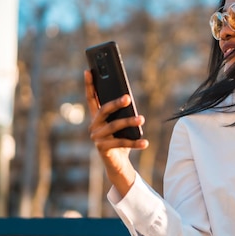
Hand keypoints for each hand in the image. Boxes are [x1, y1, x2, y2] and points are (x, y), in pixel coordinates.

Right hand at [84, 70, 147, 195]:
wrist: (118, 164)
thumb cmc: (121, 140)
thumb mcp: (122, 124)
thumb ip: (122, 112)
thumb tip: (128, 99)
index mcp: (97, 117)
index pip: (91, 98)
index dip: (89, 85)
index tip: (89, 70)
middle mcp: (93, 126)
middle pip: (104, 110)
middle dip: (116, 103)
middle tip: (128, 98)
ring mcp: (97, 138)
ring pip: (114, 127)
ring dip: (129, 122)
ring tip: (142, 119)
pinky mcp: (103, 149)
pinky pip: (121, 143)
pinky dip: (135, 143)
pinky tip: (145, 142)